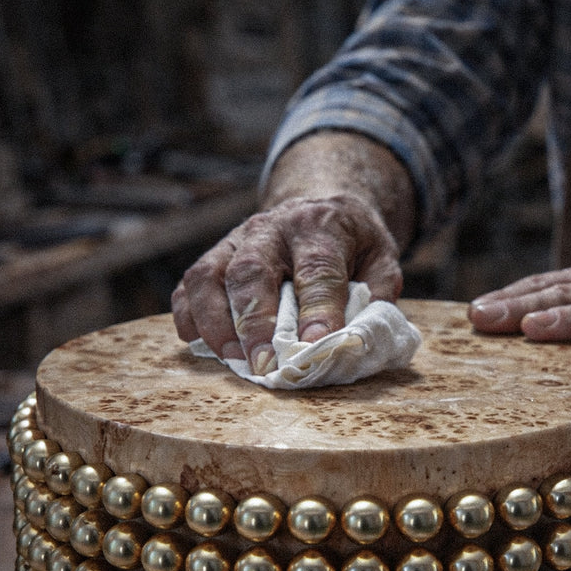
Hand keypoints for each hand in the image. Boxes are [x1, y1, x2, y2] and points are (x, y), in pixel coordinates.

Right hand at [172, 132, 413, 373]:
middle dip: (255, 321)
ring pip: (210, 276)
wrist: (320, 207)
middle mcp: (271, 228)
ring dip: (216, 322)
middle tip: (263, 363)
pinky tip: (200, 344)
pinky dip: (189, 315)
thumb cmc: (352, 244)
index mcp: (320, 227)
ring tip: (233, 360)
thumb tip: (356, 338)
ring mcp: (236, 240)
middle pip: (252, 271)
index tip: (315, 345)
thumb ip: (376, 295)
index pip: (317, 269)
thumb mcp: (381, 259)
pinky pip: (190, 285)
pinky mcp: (214, 256)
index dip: (317, 308)